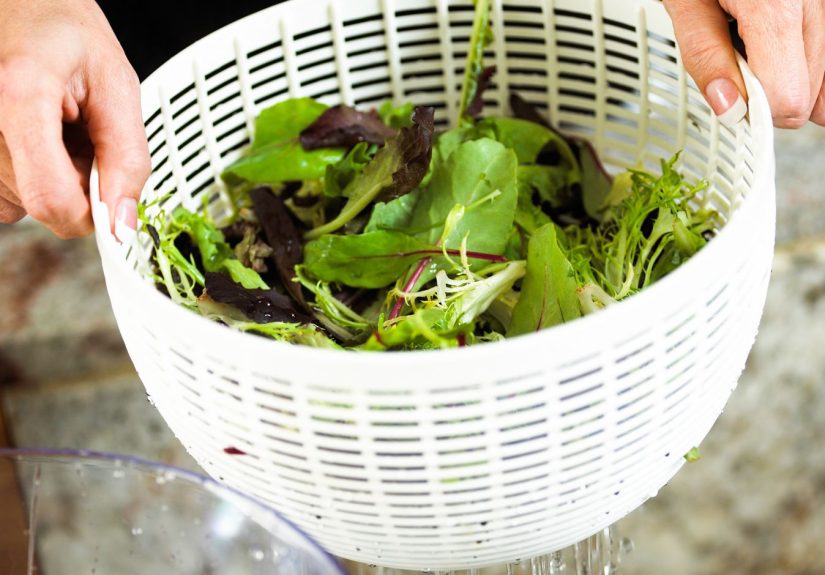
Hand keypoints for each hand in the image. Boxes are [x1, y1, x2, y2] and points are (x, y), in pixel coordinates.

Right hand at [0, 0, 149, 237]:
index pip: (50, 199)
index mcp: (19, 95)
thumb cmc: (66, 33)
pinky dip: (28, 178)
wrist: (23, 5)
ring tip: (56, 127)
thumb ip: (127, 159)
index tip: (111, 203)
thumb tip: (122, 222)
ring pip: (22, 203)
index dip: (90, 214)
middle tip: (81, 134)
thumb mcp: (117, 86)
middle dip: (76, 183)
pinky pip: (2, 197)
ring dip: (52, 177)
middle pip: (40, 203)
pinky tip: (34, 139)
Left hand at [664, 0, 824, 128]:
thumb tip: (730, 108)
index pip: (789, 99)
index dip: (754, 110)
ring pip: (824, 75)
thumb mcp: (685, 3)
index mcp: (777, 6)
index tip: (732, 102)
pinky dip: (799, 56)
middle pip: (810, 93)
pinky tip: (772, 41)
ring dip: (786, 72)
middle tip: (735, 61)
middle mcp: (816, 0)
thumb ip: (705, 57)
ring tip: (751, 41)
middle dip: (769, 92)